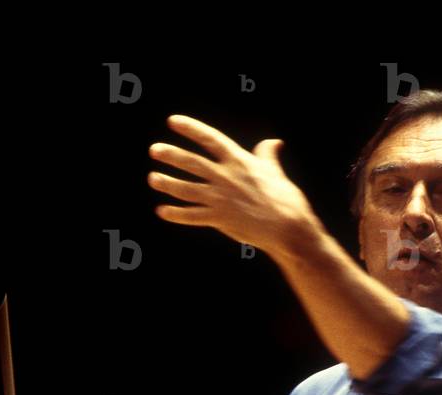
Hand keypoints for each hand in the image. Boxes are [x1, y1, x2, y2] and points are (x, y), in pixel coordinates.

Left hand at [148, 114, 320, 257]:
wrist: (288, 226)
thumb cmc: (284, 197)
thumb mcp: (274, 171)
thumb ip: (266, 155)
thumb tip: (273, 142)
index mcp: (239, 161)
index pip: (210, 139)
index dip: (191, 128)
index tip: (172, 121)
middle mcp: (226, 177)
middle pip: (192, 163)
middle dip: (171, 155)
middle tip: (154, 150)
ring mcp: (221, 199)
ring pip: (186, 189)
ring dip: (168, 183)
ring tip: (152, 178)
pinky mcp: (219, 219)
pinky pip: (191, 216)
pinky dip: (175, 214)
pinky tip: (161, 211)